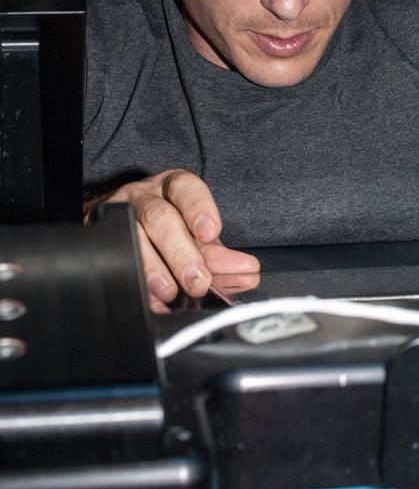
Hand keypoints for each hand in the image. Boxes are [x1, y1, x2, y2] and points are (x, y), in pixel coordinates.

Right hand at [87, 169, 259, 310]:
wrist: (119, 226)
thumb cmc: (167, 227)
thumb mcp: (195, 235)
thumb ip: (219, 255)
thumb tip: (246, 274)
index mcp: (173, 188)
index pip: (186, 189)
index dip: (199, 208)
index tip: (211, 232)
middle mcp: (145, 196)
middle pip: (160, 219)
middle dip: (182, 253)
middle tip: (199, 281)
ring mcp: (119, 215)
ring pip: (133, 237)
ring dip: (155, 270)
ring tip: (171, 292)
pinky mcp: (101, 238)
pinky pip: (115, 261)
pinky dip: (138, 285)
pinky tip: (153, 300)